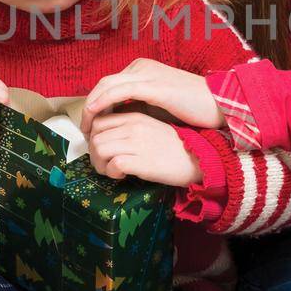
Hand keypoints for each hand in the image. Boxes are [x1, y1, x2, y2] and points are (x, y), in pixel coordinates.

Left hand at [80, 59, 223, 133]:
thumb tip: (122, 121)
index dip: (95, 103)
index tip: (90, 124)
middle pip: (104, 83)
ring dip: (92, 105)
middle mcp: (142, 67)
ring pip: (107, 85)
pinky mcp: (154, 86)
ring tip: (86, 126)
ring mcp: (148, 74)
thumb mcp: (160, 104)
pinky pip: (120, 91)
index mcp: (143, 69)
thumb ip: (140, 106)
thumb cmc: (192, 108)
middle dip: (89, 105)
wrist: (218, 104)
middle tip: (82, 127)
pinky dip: (104, 102)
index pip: (109, 84)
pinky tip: (96, 116)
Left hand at [86, 112, 200, 186]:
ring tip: (111, 171)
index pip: (99, 120)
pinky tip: (122, 175)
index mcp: (135, 115)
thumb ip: (131, 127)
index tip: (99, 149)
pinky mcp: (141, 161)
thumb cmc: (175, 147)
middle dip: (93, 153)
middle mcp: (133, 126)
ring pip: (99, 149)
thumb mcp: (151, 127)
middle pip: (95, 135)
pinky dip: (112, 173)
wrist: (197, 159)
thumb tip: (108, 137)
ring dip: (100, 164)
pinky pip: (113, 164)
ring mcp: (136, 143)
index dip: (93, 136)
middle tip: (103, 163)